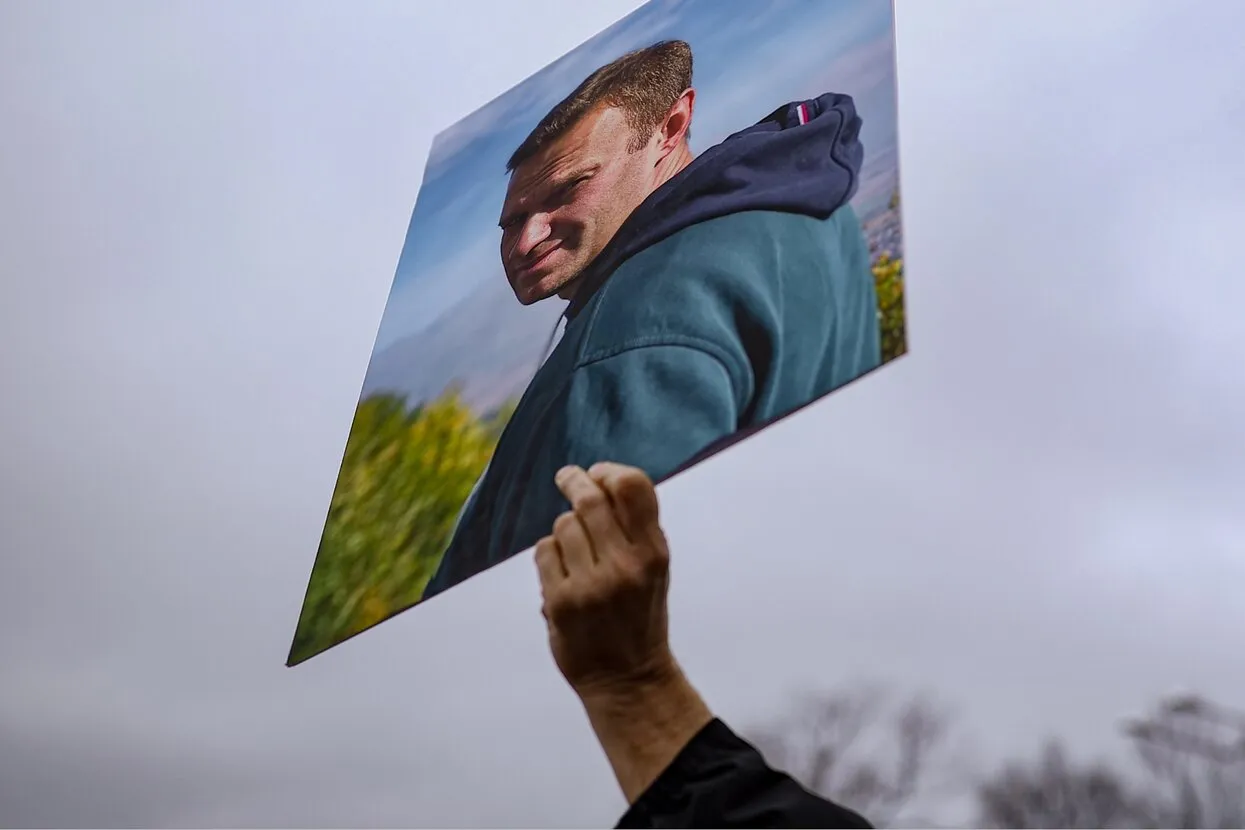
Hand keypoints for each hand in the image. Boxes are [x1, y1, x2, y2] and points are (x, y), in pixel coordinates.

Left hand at [535, 462, 675, 698]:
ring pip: (563, 525)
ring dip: (565, 531)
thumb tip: (600, 479)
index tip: (597, 474)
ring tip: (576, 553)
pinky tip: (563, 573)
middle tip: (567, 476)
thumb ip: (636, 526)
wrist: (628, 678)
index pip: (633, 488)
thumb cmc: (640, 614)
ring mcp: (591, 585)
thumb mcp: (654, 568)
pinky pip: (544, 552)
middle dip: (574, 481)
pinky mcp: (562, 602)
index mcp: (654, 553)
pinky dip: (550, 556)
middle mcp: (626, 566)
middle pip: (590, 500)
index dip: (610, 472)